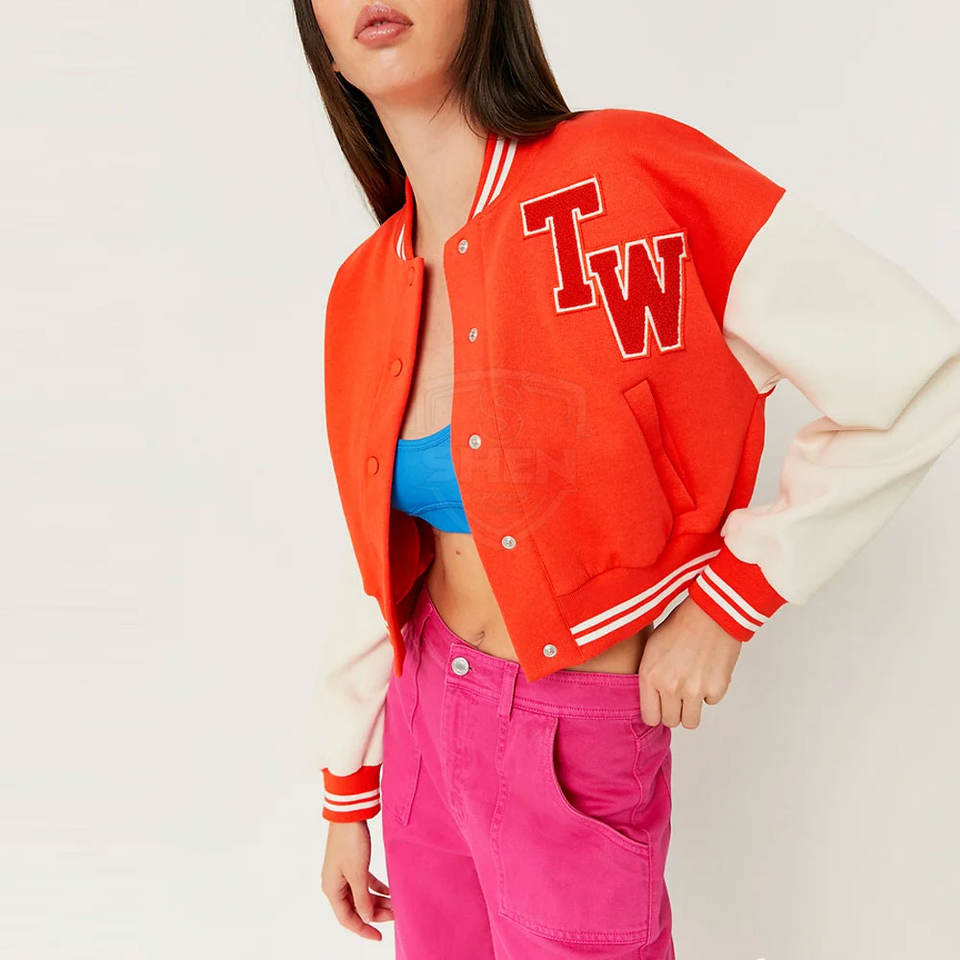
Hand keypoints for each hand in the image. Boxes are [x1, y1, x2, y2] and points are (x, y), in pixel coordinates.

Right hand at [321, 820, 393, 939]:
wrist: (349, 814)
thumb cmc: (351, 842)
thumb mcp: (358, 873)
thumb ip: (362, 898)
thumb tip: (366, 918)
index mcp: (332, 889)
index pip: (347, 918)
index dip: (363, 929)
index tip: (380, 937)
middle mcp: (336, 884)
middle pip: (356, 907)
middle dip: (375, 914)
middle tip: (396, 917)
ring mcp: (344, 873)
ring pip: (362, 895)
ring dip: (378, 901)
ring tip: (396, 905)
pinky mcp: (353, 863)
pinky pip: (365, 882)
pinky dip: (377, 888)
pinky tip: (390, 891)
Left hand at [637, 596, 742, 728]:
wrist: (711, 612)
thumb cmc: (681, 625)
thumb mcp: (651, 648)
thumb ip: (649, 677)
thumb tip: (651, 701)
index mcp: (650, 675)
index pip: (649, 717)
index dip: (656, 712)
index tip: (661, 706)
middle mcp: (670, 686)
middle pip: (671, 721)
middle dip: (674, 711)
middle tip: (678, 695)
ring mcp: (694, 690)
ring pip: (691, 722)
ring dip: (691, 708)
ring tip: (692, 688)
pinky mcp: (716, 689)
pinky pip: (710, 703)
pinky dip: (710, 692)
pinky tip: (707, 671)